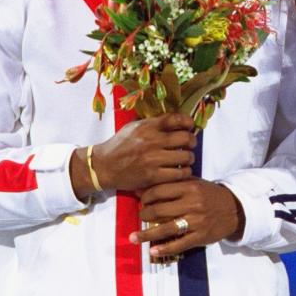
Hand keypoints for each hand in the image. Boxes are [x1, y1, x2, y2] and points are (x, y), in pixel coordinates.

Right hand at [70, 113, 195, 198]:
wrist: (103, 166)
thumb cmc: (119, 146)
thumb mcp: (133, 127)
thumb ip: (153, 123)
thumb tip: (176, 120)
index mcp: (147, 126)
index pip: (176, 119)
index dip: (188, 122)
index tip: (190, 126)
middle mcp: (151, 141)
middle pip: (185, 138)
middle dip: (192, 141)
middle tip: (189, 145)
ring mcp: (152, 159)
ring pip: (186, 157)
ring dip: (189, 158)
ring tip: (185, 159)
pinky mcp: (153, 176)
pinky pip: (179, 173)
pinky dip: (184, 172)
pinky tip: (180, 171)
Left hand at [130, 179, 245, 257]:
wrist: (234, 209)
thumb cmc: (209, 194)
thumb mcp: (194, 183)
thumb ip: (171, 183)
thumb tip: (141, 187)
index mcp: (189, 187)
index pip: (159, 190)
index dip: (146, 196)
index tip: (141, 200)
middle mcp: (192, 204)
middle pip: (159, 210)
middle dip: (144, 214)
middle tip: (140, 216)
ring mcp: (196, 221)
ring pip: (166, 228)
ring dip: (146, 234)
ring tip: (133, 237)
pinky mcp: (200, 236)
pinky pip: (179, 244)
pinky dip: (164, 248)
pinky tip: (153, 250)